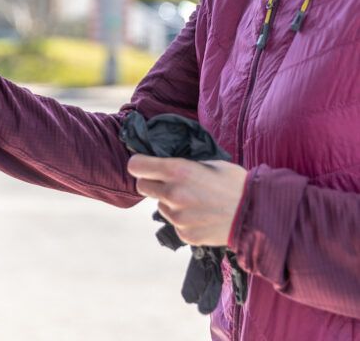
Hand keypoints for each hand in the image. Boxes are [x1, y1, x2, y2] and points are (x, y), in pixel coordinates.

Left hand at [127, 155, 247, 246]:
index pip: (136, 166)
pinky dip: (183, 219)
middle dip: (152, 183)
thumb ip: (183, 164)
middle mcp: (173, 193)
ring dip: (170, 202)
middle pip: (142, 187)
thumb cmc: (236, 183)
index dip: (140, 164)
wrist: (259, 214)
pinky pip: (174, 223)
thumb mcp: (209, 163)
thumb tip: (164, 164)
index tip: (145, 165)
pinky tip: (202, 216)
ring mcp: (178, 216)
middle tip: (169, 183)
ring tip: (195, 201)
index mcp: (178, 170)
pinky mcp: (185, 234)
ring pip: (160, 206)